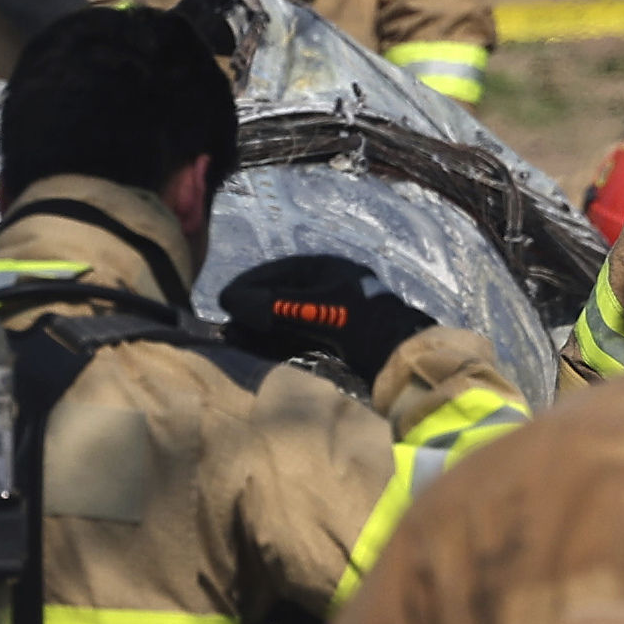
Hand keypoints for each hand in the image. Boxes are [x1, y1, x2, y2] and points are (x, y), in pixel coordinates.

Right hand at [215, 252, 430, 389]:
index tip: (223, 302)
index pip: (274, 271)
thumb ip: (270, 305)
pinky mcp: (335, 336)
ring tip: (237, 340)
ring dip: (261, 329)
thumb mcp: (311, 309)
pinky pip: (298, 334)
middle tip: (228, 326)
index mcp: (324, 267)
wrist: (400, 356)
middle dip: (252, 311)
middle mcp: (326, 284)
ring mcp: (332, 311)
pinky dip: (276, 341)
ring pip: (286, 316)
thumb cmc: (358, 323)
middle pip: (279, 295)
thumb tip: (228, 300)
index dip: (247, 286)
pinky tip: (259, 350)